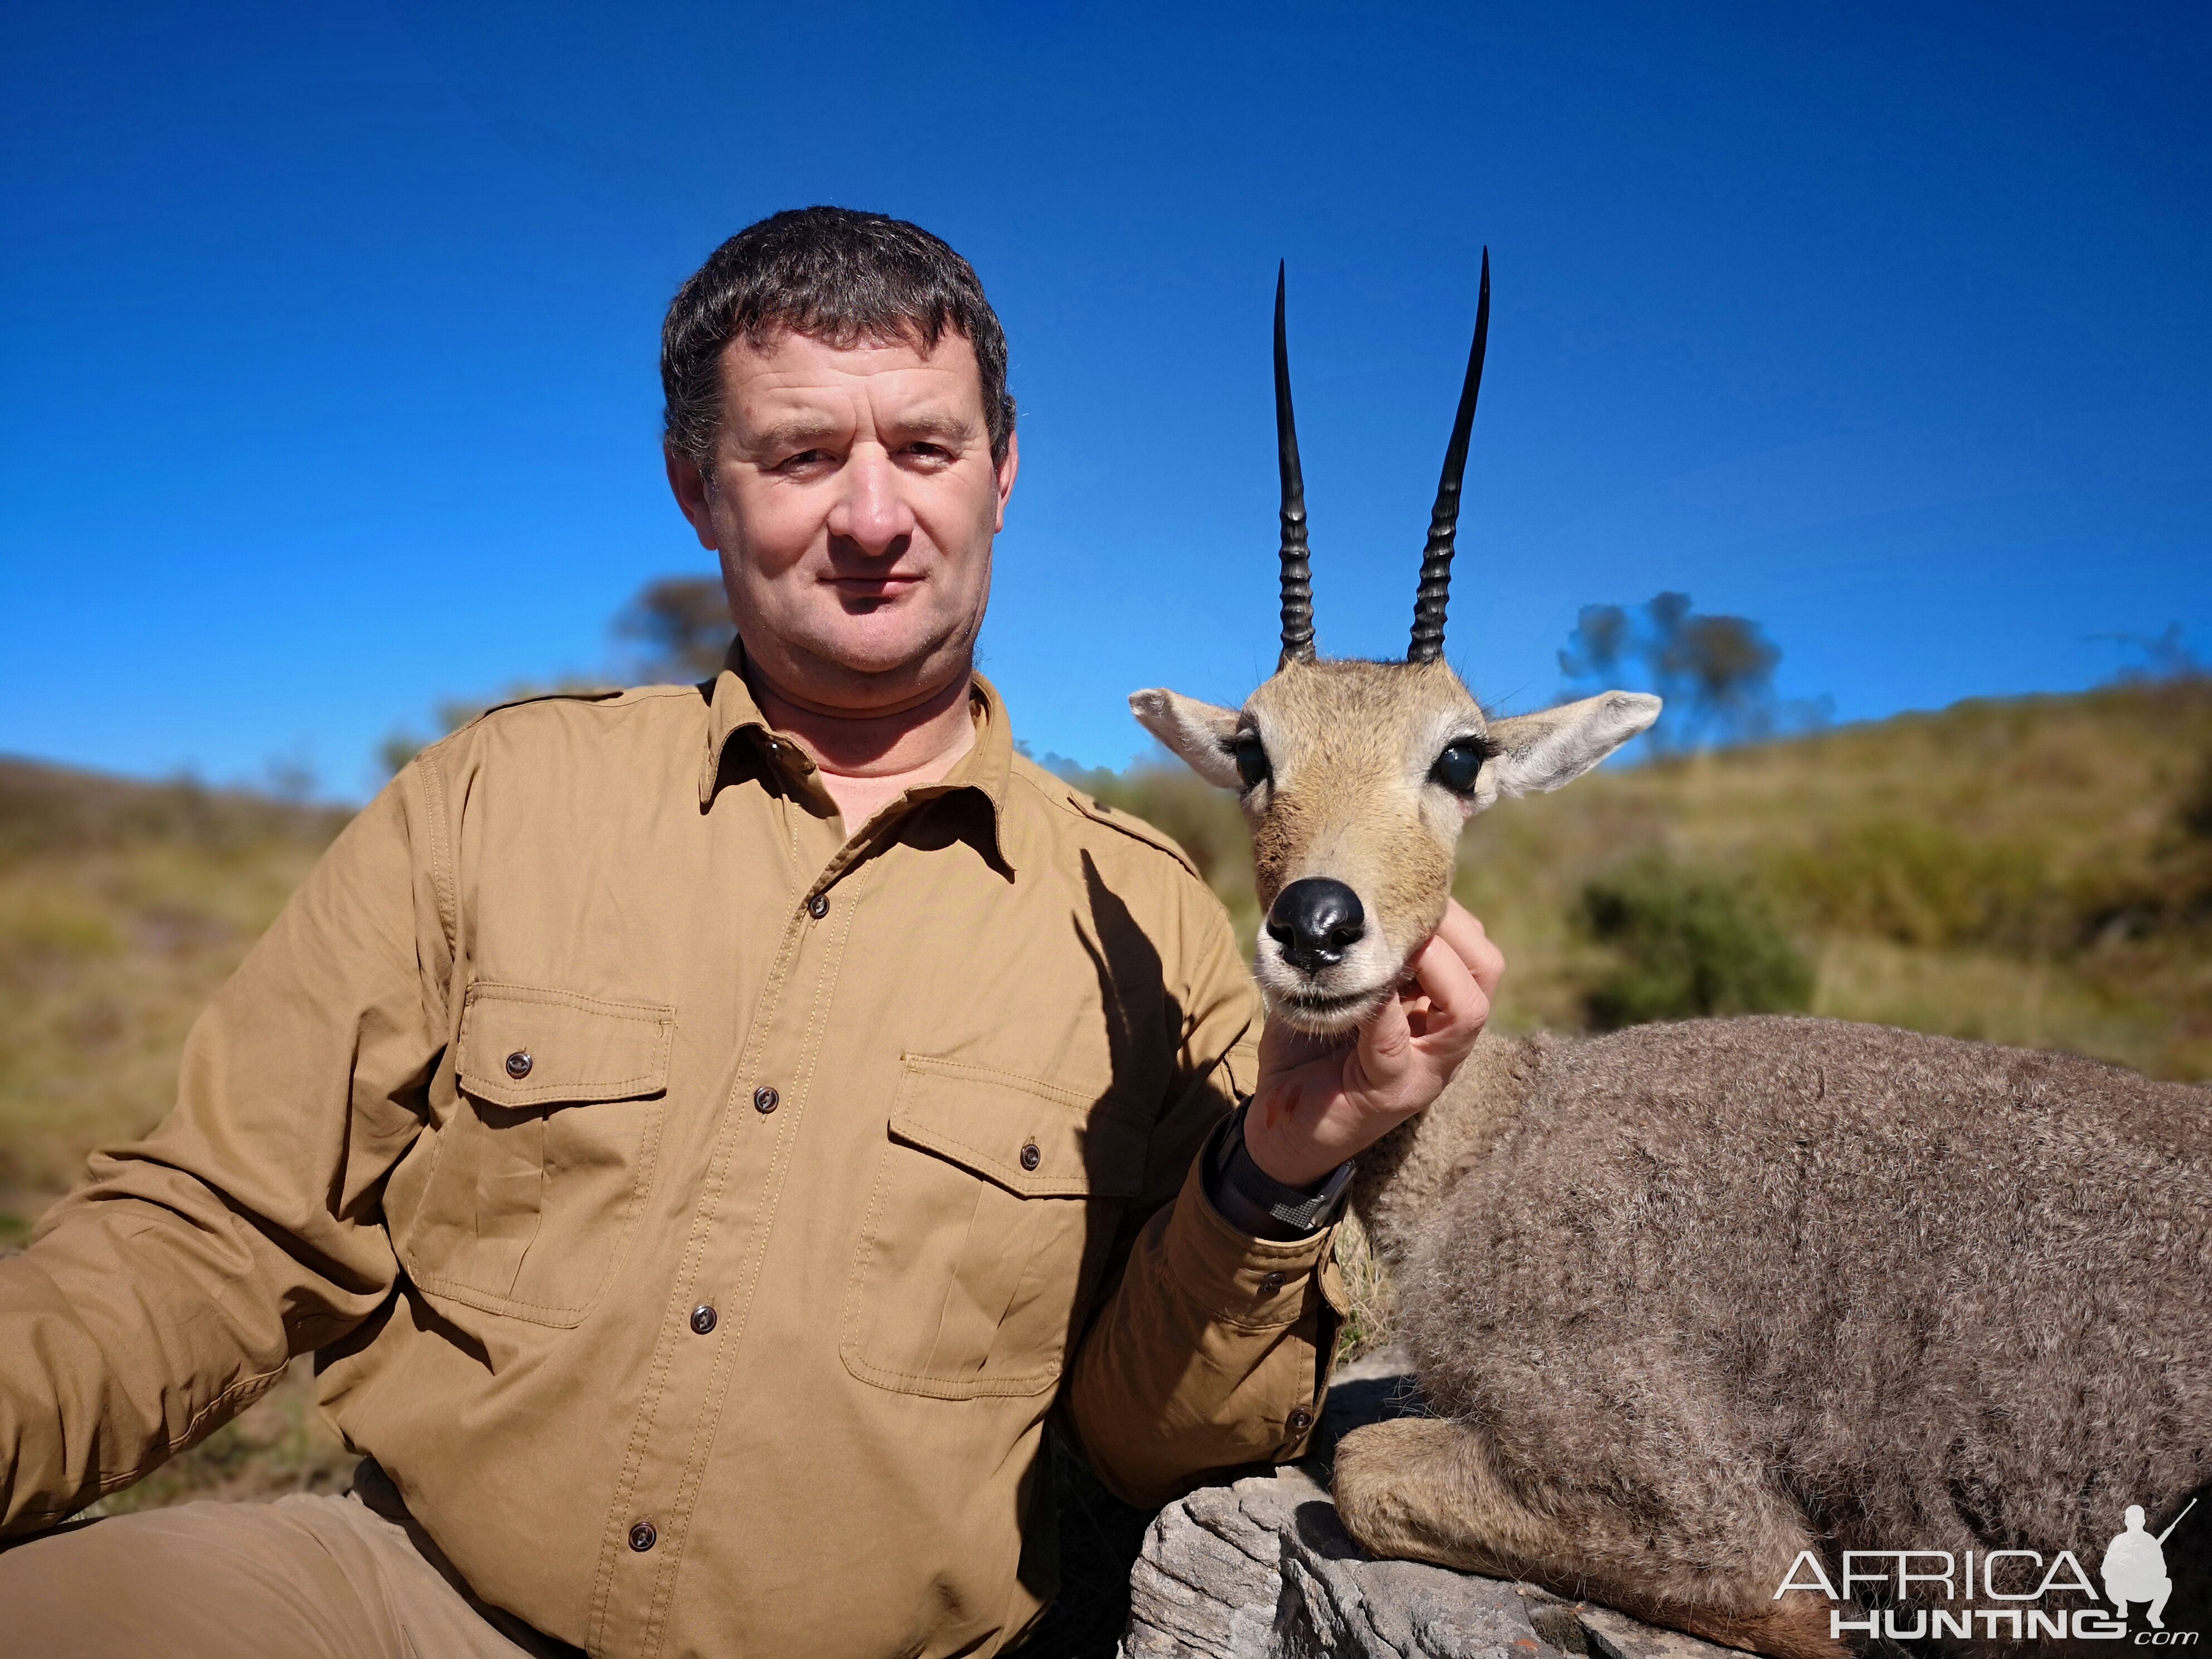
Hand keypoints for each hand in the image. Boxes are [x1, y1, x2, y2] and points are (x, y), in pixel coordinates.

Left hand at [1242, 901, 1504, 1188]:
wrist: (1277, 1129)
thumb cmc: (1307, 1052)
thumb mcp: (1335, 991)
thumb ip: (1352, 954)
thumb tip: (1341, 894)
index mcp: (1435, 1010)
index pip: (1476, 952)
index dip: (1450, 915)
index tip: (1405, 890)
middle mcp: (1442, 1040)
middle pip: (1485, 972)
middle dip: (1451, 930)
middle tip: (1406, 914)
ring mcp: (1423, 1070)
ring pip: (1467, 1010)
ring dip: (1433, 965)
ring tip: (1393, 947)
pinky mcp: (1386, 1094)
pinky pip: (1395, 1045)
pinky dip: (1381, 1009)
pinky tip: (1361, 988)